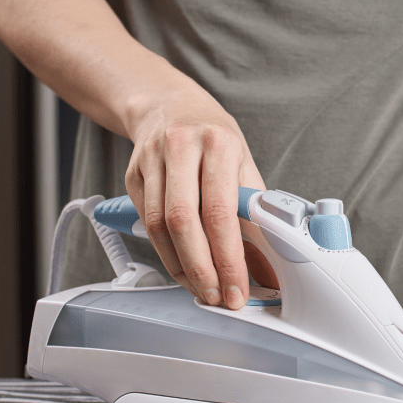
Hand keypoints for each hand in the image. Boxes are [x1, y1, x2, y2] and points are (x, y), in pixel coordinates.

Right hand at [123, 86, 274, 309]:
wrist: (169, 105)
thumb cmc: (214, 139)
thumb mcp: (244, 165)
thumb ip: (256, 214)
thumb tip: (270, 266)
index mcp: (219, 143)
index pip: (222, 211)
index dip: (230, 257)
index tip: (239, 287)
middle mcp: (182, 148)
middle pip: (185, 222)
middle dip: (203, 269)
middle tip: (218, 297)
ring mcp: (152, 160)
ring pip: (160, 227)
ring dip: (182, 267)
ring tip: (203, 289)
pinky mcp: (132, 175)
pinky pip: (148, 223)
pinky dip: (166, 253)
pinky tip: (183, 268)